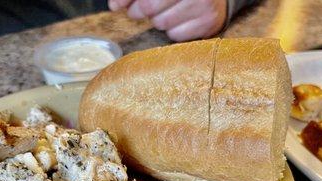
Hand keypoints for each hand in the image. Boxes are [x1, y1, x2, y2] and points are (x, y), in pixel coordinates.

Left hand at [108, 0, 226, 41]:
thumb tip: (114, 5)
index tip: (116, 6)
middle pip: (149, 7)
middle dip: (139, 11)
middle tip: (139, 11)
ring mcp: (204, 5)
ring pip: (161, 23)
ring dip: (158, 20)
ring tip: (167, 12)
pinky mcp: (208, 23)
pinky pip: (175, 35)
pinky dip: (173, 30)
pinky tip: (180, 20)